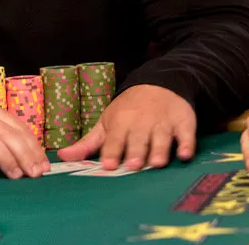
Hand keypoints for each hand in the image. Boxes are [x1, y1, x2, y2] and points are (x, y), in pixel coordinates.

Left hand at [58, 85, 195, 170]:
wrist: (159, 83)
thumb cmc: (128, 110)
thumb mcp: (106, 122)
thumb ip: (87, 143)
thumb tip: (62, 157)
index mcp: (120, 122)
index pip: (114, 139)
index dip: (111, 151)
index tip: (107, 165)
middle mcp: (141, 122)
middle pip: (138, 139)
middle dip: (135, 151)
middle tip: (133, 165)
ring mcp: (163, 122)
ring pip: (161, 137)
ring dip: (159, 149)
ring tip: (156, 163)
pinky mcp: (183, 122)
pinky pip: (186, 134)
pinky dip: (186, 143)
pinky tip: (185, 154)